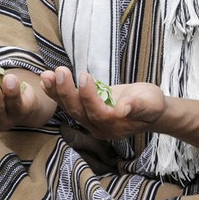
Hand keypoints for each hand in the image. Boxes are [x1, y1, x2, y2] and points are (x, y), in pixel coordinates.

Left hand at [39, 67, 165, 141]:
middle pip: (78, 112)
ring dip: (57, 92)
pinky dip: (57, 92)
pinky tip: (46, 81)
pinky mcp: (86, 111)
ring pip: (70, 108)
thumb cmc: (152, 105)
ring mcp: (91, 121)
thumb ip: (138, 107)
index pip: (97, 112)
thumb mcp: (152, 104)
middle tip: (59, 72)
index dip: (89, 96)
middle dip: (66, 92)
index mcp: (115, 126)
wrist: (149, 110)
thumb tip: (123, 109)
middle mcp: (99, 127)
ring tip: (46, 75)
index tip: (84, 76)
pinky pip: (69, 103)